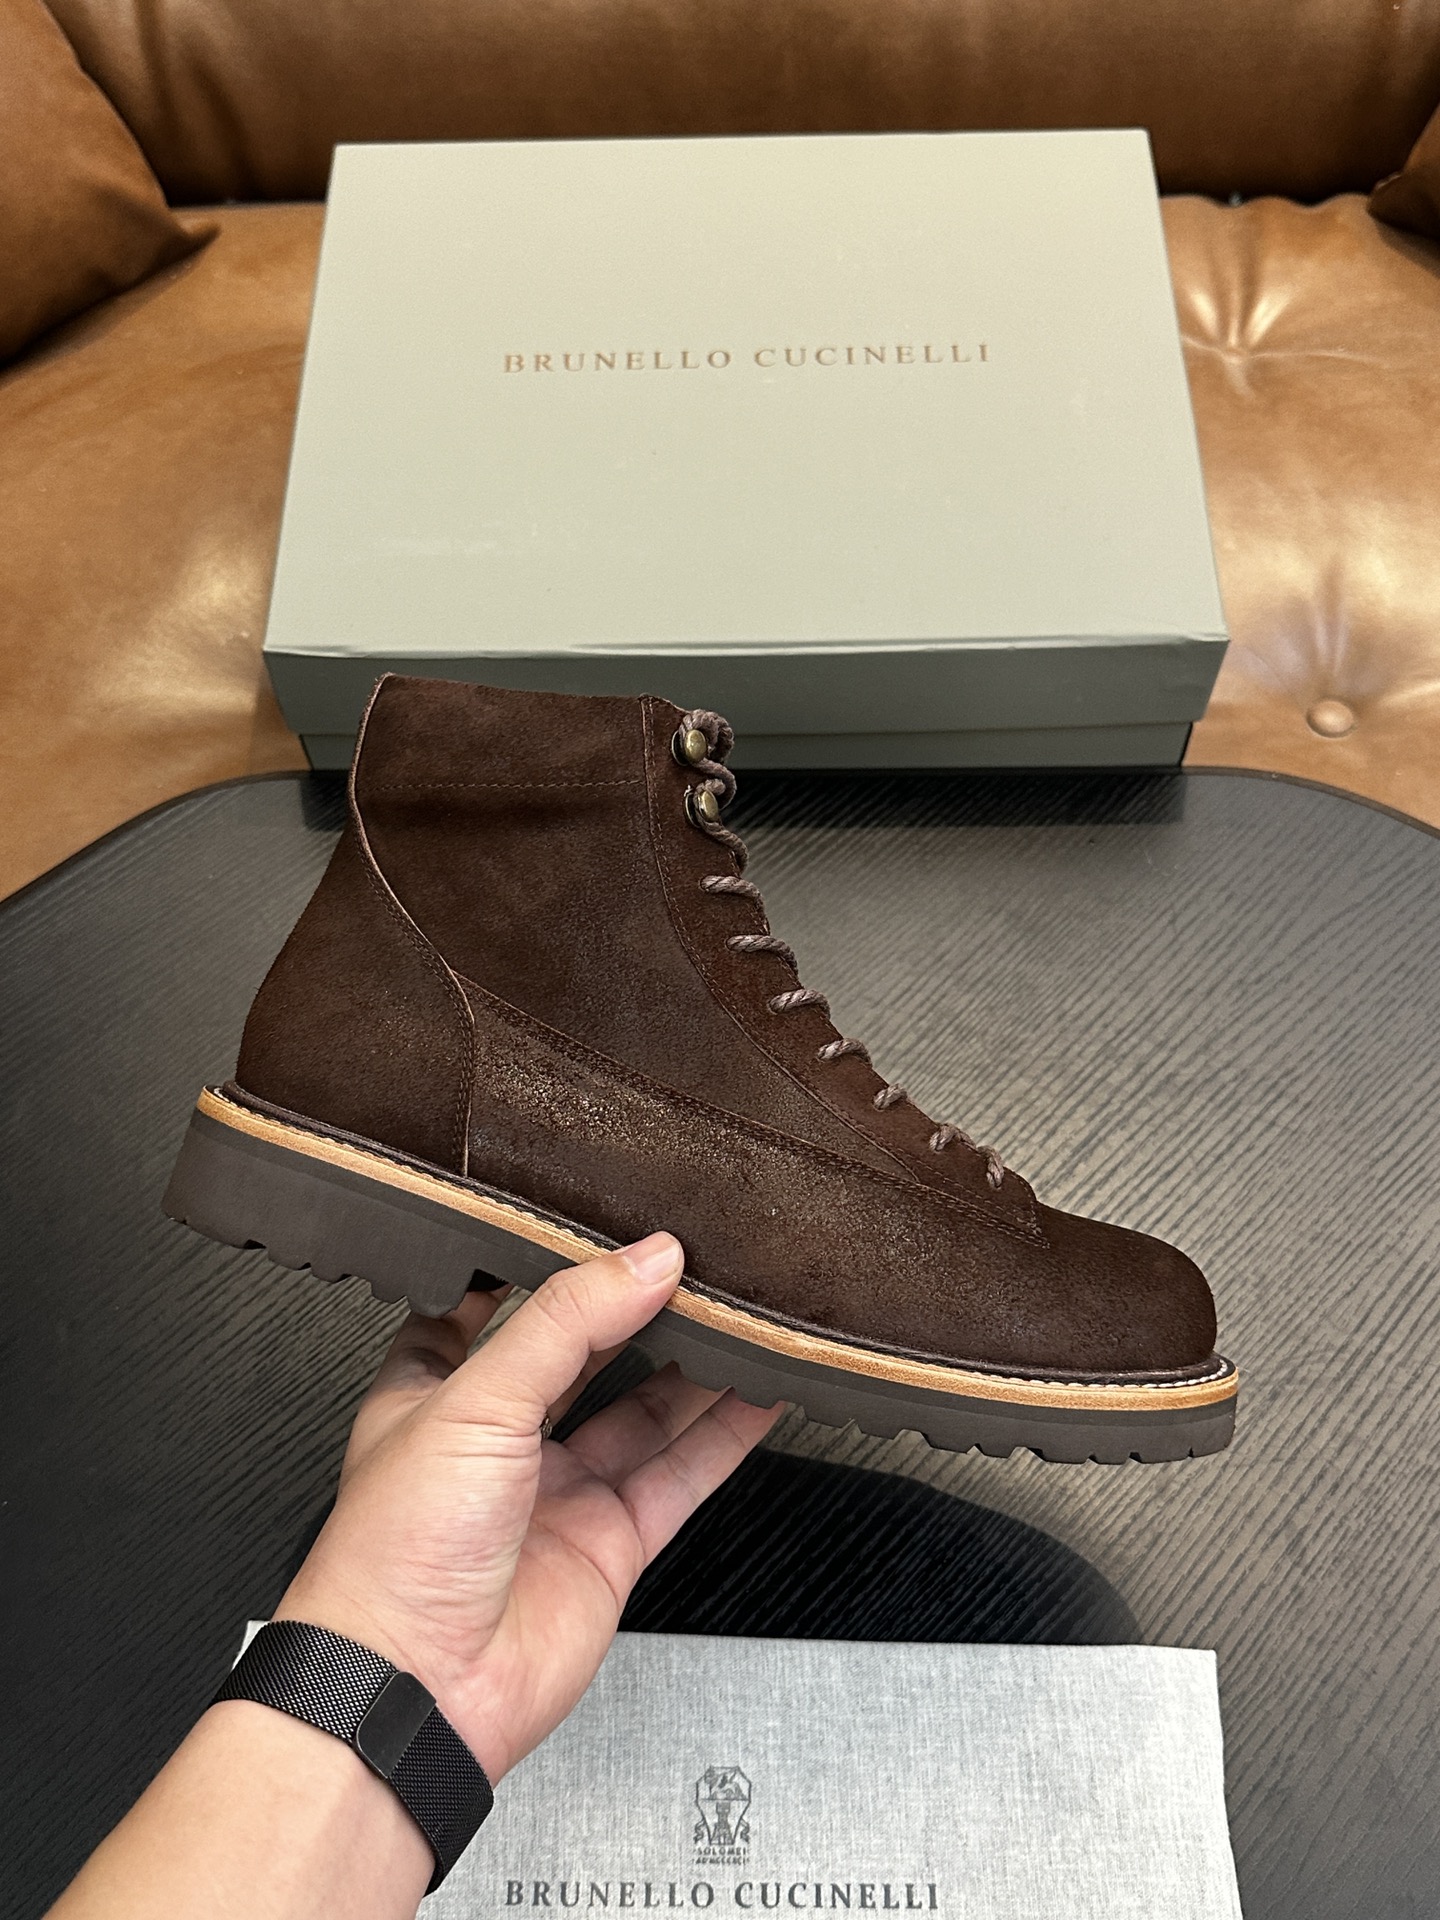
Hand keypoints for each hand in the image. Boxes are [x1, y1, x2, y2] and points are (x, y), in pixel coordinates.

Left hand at [274, 1233, 781, 1784]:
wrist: (416, 1690)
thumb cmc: (393, 1556)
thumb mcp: (475, 1400)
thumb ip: (566, 1322)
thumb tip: (644, 1260)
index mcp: (435, 1394)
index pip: (487, 1307)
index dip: (538, 1266)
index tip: (593, 1220)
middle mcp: (497, 1442)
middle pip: (582, 1355)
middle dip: (634, 1309)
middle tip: (693, 1260)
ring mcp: (557, 1494)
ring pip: (643, 1411)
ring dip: (694, 1364)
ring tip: (742, 1310)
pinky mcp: (608, 1543)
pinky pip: (680, 1474)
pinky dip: (726, 1433)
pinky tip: (760, 1391)